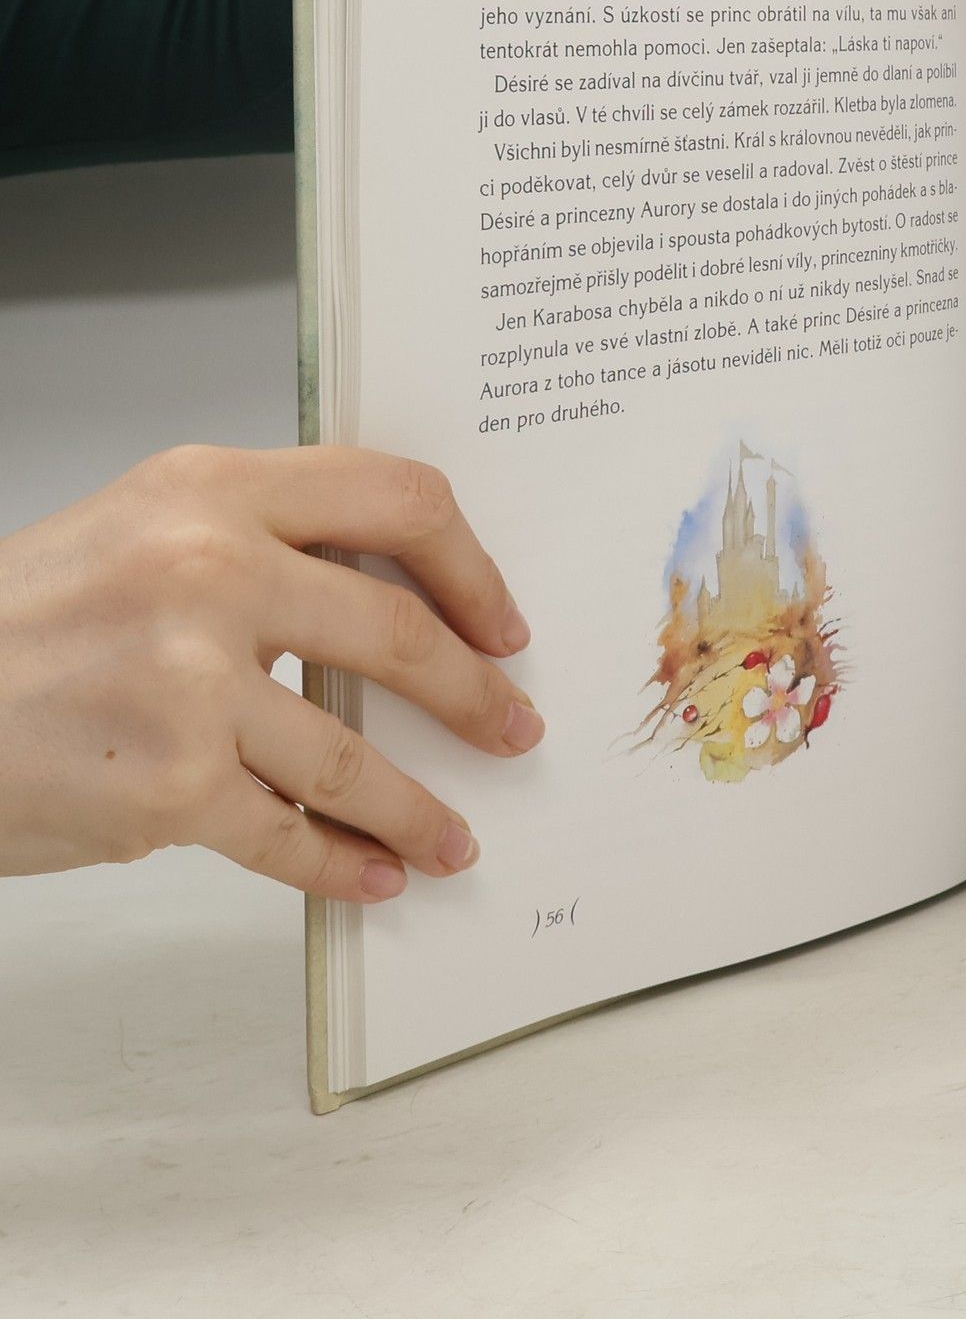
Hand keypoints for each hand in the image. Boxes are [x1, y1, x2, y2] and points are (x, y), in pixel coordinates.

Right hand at [0, 445, 542, 900]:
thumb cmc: (20, 622)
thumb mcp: (141, 529)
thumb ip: (261, 542)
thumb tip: (396, 600)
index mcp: (212, 488)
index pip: (395, 498)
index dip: (470, 564)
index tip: (502, 619)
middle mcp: (209, 572)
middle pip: (400, 631)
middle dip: (475, 693)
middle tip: (514, 727)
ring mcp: (190, 684)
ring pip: (353, 756)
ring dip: (420, 809)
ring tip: (454, 839)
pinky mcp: (169, 787)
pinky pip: (288, 835)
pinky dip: (343, 865)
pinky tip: (375, 878)